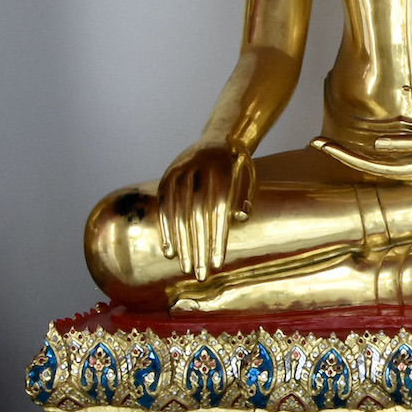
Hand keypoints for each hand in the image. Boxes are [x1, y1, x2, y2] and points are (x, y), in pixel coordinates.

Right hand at [156, 145, 253, 280]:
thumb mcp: (248, 175)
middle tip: (201, 275)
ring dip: (182, 245)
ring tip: (186, 269)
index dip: (217, 239)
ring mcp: (179, 174)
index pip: (218, 212)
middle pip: (197, 217)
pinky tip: (170, 252)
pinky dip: (166, 231)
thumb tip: (241, 218)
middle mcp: (198, 172)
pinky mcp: (166, 178)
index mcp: (221, 171)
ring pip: (178, 215)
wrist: (219, 137)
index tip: (217, 263)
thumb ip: (245, 195)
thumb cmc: (237, 165)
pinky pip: (163, 208)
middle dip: (198, 248)